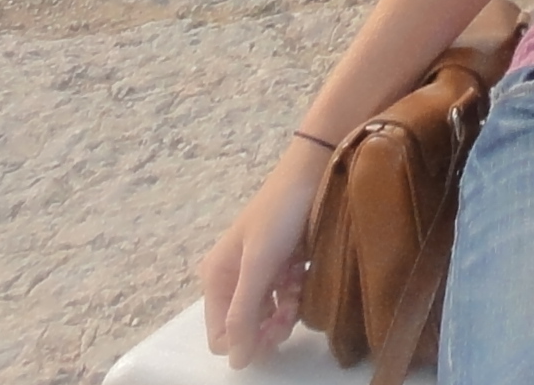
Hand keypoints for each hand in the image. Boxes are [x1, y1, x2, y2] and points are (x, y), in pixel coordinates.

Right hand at [197, 145, 325, 364]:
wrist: (316, 170)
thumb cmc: (282, 213)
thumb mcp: (259, 263)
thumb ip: (244, 312)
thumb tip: (236, 362)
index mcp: (217, 277)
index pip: (221, 336)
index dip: (246, 341)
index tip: (274, 329)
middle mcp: (233, 278)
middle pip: (245, 328)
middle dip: (268, 326)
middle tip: (291, 311)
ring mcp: (259, 272)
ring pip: (267, 316)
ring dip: (285, 311)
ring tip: (299, 287)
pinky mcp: (282, 266)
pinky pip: (285, 298)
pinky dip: (295, 294)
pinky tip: (303, 275)